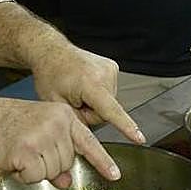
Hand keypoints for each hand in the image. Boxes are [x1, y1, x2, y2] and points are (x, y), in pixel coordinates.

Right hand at [0, 97, 116, 187]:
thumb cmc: (6, 125)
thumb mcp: (38, 133)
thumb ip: (56, 155)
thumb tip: (65, 180)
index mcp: (63, 116)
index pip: (88, 142)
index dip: (103, 161)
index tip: (115, 175)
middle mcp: (57, 124)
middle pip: (67, 163)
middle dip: (48, 164)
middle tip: (29, 150)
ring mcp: (43, 136)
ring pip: (52, 172)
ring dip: (35, 170)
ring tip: (20, 152)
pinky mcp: (28, 151)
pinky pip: (34, 176)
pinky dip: (23, 174)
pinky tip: (14, 159)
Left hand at [30, 40, 144, 145]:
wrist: (52, 51)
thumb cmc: (50, 74)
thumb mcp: (57, 104)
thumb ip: (76, 122)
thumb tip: (90, 136)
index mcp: (89, 82)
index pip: (111, 110)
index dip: (126, 127)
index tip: (139, 138)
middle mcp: (104, 73)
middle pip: (106, 111)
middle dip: (90, 111)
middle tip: (74, 99)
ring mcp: (110, 68)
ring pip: (109, 103)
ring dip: (94, 102)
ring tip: (79, 90)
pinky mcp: (113, 67)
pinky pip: (109, 92)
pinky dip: (98, 93)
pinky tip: (85, 84)